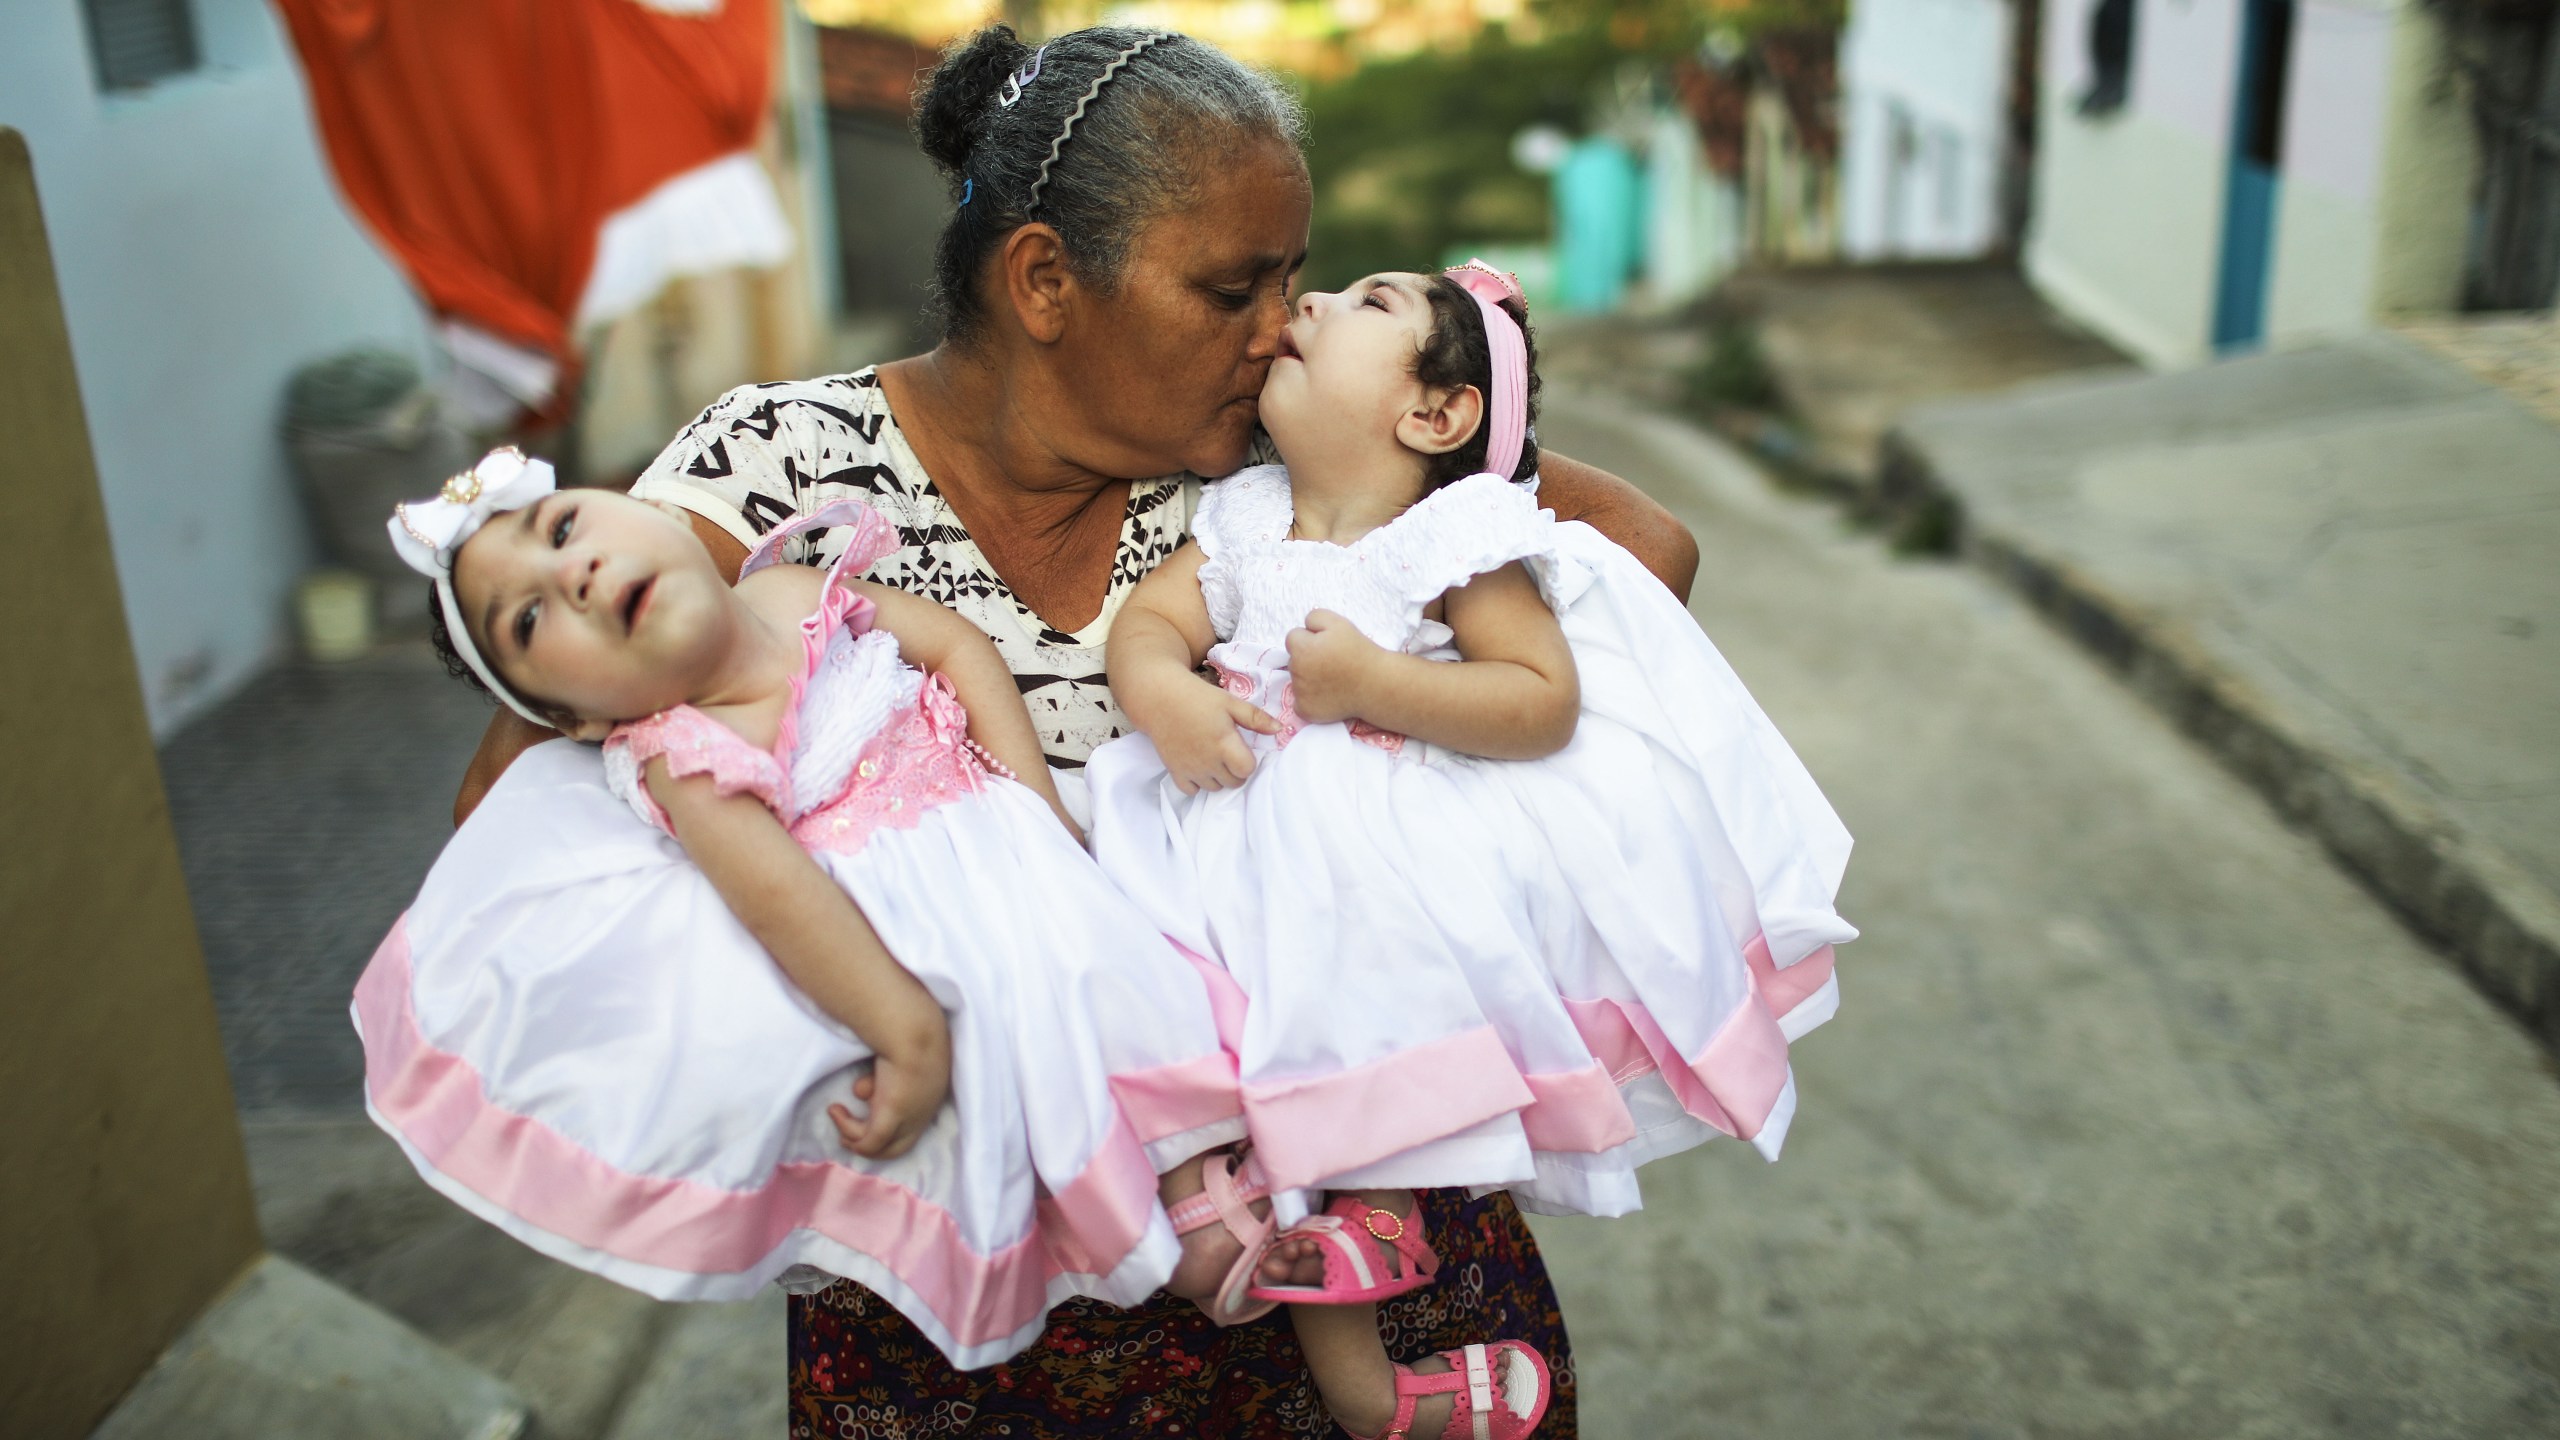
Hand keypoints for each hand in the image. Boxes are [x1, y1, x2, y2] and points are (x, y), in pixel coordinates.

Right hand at [828, 1009, 950, 1160]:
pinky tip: (836, 1109)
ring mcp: (910, 1118)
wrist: (912, 1027)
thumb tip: (862, 1089)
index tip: (864, 1096)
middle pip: (898, 1146)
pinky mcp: (892, 1118)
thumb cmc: (909, 1029)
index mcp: (932, 1093)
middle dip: (868, 1141)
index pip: (913, 1122)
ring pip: (880, 1146)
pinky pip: (868, 1142)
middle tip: (846, 1133)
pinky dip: (848, 1129)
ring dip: (853, 1134)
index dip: (886, 1118)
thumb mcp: (901, 1052)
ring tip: (836, 1111)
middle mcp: (924, 1111)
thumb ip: (886, 1072)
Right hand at [1149, 679, 1279, 794]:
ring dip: (1218, 777)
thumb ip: (1256, 718)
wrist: (1160, 698)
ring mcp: (1190, 769)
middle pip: (1233, 782)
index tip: (1241, 748)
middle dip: (1235, 770)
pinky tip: (1198, 767)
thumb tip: (1279, 729)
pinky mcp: (1174, 771)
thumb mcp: (1230, 702)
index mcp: (1224, 744)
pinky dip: (1197, 783)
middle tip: (1228, 752)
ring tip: (1213, 757)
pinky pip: (1191, 791)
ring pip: (1214, 788)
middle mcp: (1208, 761)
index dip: (1248, 761)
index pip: (1247, 770)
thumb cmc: (1198, 698)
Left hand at [1284, 610, 1384, 723]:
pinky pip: (1299, 702)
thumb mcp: (1338, 622)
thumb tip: (1303, 628)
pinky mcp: (1305, 711)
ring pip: (1296, 680)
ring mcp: (1299, 693)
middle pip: (1293, 659)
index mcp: (1301, 648)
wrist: (1376, 684)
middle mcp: (1296, 671)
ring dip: (1308, 678)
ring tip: (1332, 679)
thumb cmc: (1358, 651)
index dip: (1310, 638)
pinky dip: (1309, 699)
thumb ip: (1314, 617)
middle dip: (1307, 658)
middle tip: (1331, 662)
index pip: (1293, 637)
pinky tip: (1327, 695)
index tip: (1326, 645)